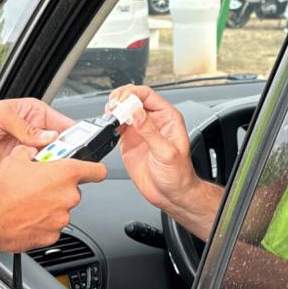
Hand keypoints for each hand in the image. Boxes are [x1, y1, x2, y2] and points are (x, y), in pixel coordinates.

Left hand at [0, 98, 74, 173]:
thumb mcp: (2, 118)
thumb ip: (27, 129)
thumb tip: (49, 138)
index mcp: (34, 114)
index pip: (62, 125)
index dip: (74, 136)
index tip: (82, 147)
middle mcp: (34, 132)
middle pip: (59, 146)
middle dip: (64, 155)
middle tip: (66, 164)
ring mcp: (26, 150)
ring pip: (49, 161)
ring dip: (51, 168)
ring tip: (52, 172)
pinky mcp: (18, 165)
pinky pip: (34, 172)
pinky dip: (38, 178)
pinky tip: (39, 180)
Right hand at [0, 145, 106, 251]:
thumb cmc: (0, 189)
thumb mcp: (16, 158)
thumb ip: (32, 153)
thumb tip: (33, 151)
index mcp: (65, 173)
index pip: (97, 171)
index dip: (95, 170)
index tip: (94, 172)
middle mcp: (68, 196)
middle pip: (73, 191)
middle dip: (59, 189)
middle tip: (39, 188)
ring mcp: (61, 218)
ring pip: (61, 210)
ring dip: (49, 207)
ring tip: (27, 204)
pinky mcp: (52, 236)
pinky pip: (52, 227)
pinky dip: (42, 223)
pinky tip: (26, 217)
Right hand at [109, 85, 196, 207]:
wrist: (170, 194)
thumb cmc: (178, 175)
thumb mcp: (166, 153)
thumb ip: (150, 132)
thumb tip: (136, 113)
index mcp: (167, 118)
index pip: (148, 95)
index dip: (133, 93)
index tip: (122, 101)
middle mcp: (153, 121)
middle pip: (133, 99)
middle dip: (120, 99)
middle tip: (112, 107)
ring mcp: (140, 131)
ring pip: (123, 110)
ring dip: (113, 109)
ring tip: (109, 115)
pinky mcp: (129, 141)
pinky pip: (117, 125)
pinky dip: (110, 123)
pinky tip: (109, 126)